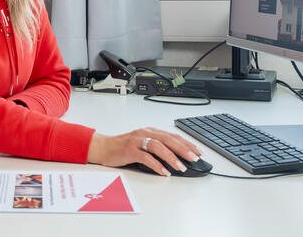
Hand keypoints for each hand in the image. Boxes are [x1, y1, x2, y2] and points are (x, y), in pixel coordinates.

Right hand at [86, 128, 201, 175]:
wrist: (103, 147)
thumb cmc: (123, 147)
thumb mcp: (142, 144)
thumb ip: (157, 148)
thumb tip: (177, 159)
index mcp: (150, 131)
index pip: (172, 136)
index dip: (187, 143)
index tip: (198, 151)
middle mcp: (145, 133)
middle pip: (168, 139)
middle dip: (184, 149)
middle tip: (195, 159)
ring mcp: (137, 141)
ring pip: (158, 146)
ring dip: (171, 157)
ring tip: (181, 167)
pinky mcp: (129, 150)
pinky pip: (145, 157)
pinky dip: (156, 164)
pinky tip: (164, 171)